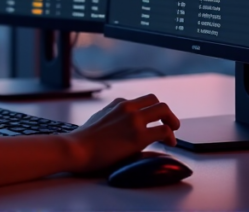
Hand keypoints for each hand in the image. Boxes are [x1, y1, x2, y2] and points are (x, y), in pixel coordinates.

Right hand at [65, 94, 180, 173]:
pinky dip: (170, 137)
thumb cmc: (83, 140)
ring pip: (164, 110)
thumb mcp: (98, 118)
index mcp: (117, 104)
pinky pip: (164, 130)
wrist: (76, 148)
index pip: (141, 101)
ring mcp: (134, 120)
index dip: (151, 111)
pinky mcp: (139, 136)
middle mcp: (127, 108)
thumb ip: (112, 116)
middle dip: (166, 113)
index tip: (154, 122)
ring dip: (172, 121)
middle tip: (170, 124)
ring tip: (173, 134)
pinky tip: (169, 144)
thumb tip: (120, 125)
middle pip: (156, 101)